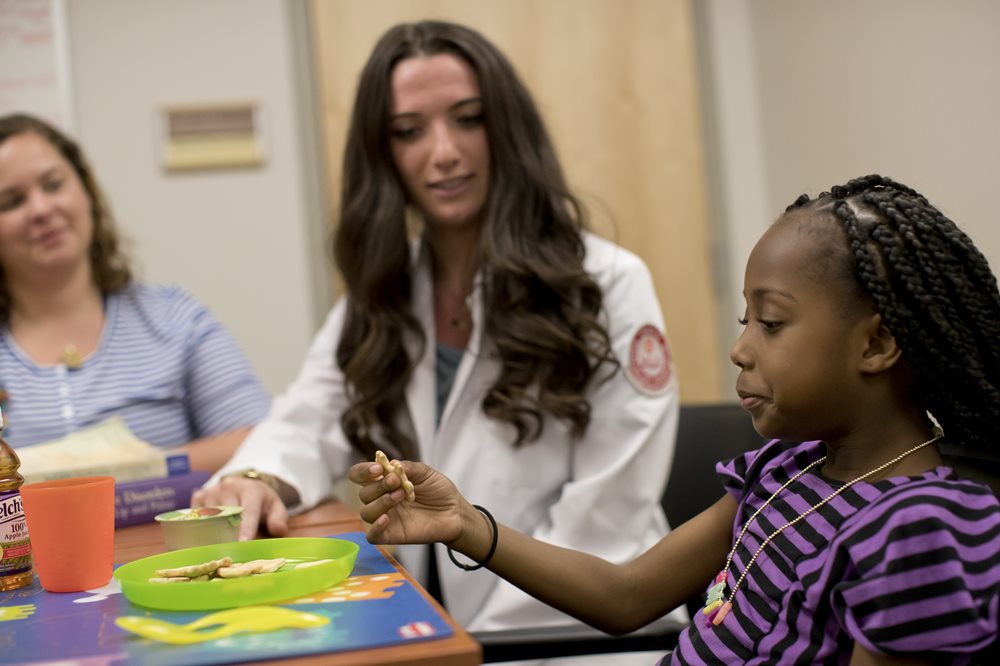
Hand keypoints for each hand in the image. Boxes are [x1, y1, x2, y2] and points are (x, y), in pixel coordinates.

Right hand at [191, 477, 288, 540]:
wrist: (244, 485)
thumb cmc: (261, 502)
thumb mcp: (275, 507)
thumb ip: (279, 518)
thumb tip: (279, 530)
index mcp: (251, 490)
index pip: (248, 511)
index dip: (246, 528)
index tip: (243, 543)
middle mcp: (230, 488)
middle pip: (227, 515)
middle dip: (228, 535)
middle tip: (229, 553)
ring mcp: (213, 491)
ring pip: (209, 517)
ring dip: (212, 534)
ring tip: (214, 549)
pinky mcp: (199, 495)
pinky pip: (195, 516)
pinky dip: (199, 528)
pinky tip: (203, 539)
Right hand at [349, 459, 465, 546]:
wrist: (455, 512)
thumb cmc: (440, 492)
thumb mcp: (426, 473)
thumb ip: (407, 467)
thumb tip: (390, 463)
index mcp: (385, 482)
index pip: (360, 476)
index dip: (363, 471)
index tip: (378, 468)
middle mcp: (381, 499)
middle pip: (364, 494)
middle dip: (378, 485)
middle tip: (396, 481)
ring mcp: (386, 518)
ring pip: (366, 513)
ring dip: (380, 502)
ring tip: (401, 496)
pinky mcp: (392, 534)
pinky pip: (372, 535)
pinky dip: (375, 527)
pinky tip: (386, 518)